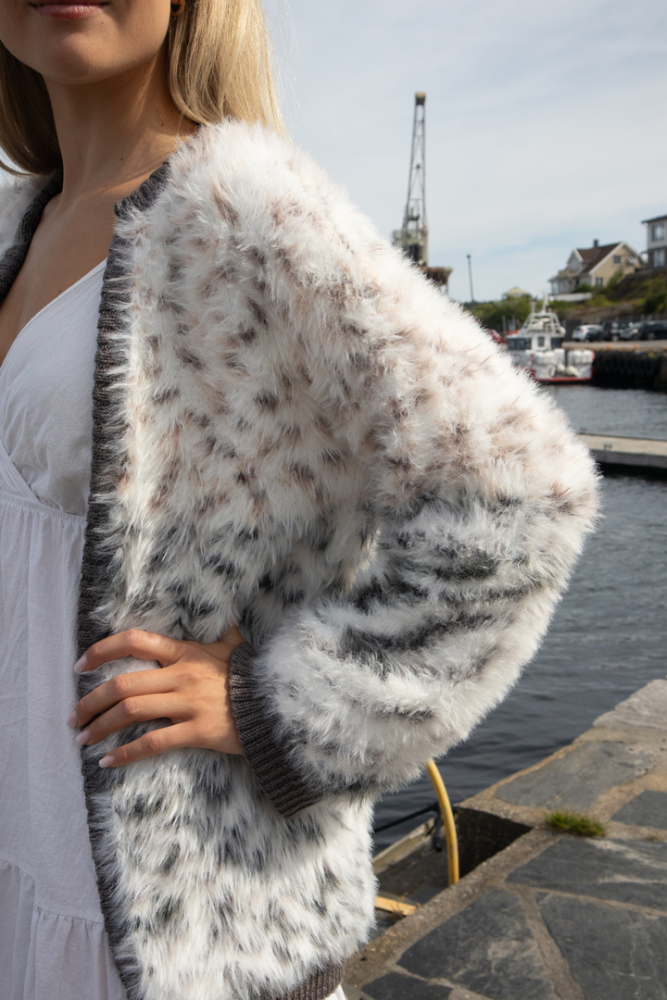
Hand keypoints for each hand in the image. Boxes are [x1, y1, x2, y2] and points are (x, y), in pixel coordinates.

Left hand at [67, 626, 245, 767]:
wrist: (278, 705)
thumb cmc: (252, 676)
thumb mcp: (235, 648)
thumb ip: (223, 634)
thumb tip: (225, 617)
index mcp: (185, 652)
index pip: (134, 641)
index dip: (101, 650)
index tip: (80, 665)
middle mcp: (182, 675)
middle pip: (122, 684)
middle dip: (91, 701)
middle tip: (74, 716)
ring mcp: (188, 704)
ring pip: (131, 712)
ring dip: (100, 726)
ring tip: (83, 738)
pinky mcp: (197, 731)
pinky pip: (153, 743)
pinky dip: (126, 754)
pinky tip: (108, 761)